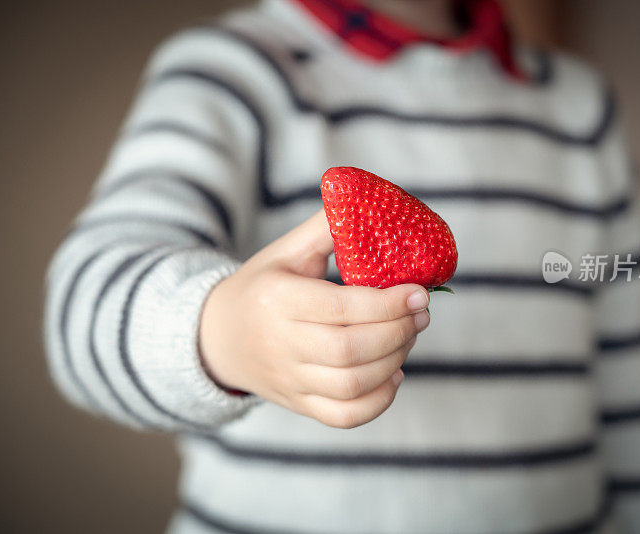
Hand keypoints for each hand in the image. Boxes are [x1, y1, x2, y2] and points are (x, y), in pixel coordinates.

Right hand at [199, 211, 429, 427]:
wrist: (218, 337)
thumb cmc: (261, 287)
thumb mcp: (285, 251)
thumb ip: (326, 228)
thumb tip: (368, 202)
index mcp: (276, 300)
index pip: (340, 308)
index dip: (388, 304)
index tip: (420, 293)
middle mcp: (280, 344)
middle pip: (350, 351)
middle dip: (399, 332)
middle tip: (421, 314)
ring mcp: (289, 379)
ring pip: (352, 385)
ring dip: (395, 361)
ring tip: (409, 337)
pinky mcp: (298, 404)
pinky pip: (345, 416)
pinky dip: (379, 402)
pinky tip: (393, 374)